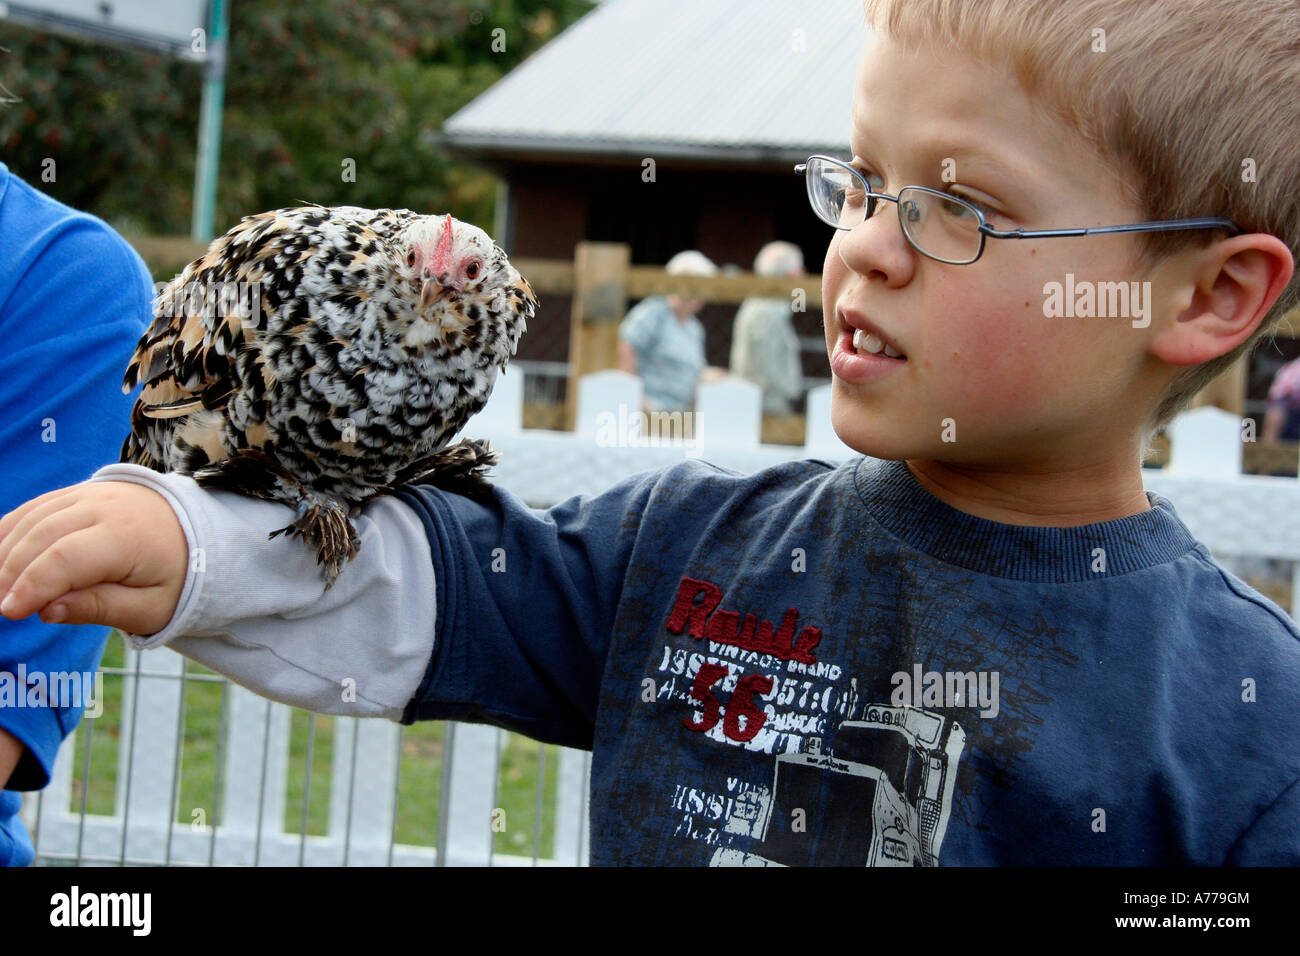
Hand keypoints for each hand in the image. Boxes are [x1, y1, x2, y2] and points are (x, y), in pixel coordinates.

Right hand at [0, 482, 188, 634]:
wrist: (194, 534)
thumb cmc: (172, 578)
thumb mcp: (150, 606)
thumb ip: (101, 608)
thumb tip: (48, 611)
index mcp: (129, 536)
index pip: (67, 557)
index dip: (33, 585)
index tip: (9, 613)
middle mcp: (106, 506)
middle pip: (42, 535)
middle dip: (11, 573)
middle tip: (0, 609)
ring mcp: (89, 493)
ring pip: (31, 519)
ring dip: (4, 554)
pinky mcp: (76, 492)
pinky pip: (33, 509)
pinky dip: (10, 533)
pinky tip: (0, 562)